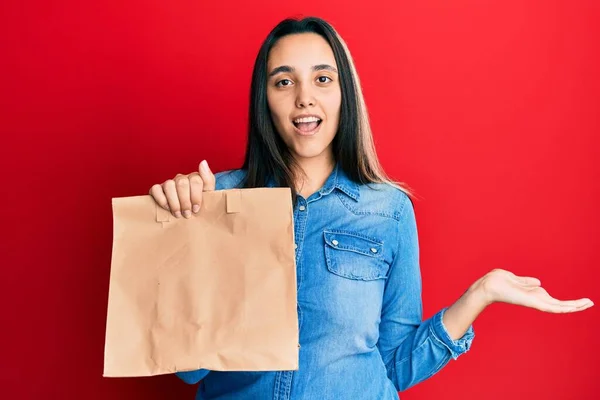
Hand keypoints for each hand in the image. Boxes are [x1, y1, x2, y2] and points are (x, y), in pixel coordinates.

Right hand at [149, 160, 215, 218]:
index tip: (196, 209)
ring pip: (169, 185)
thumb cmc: (198, 207)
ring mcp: (169, 183)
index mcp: (194, 178)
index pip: (196, 180)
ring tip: (178, 214)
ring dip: (174, 202)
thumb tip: (203, 162)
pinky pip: (155, 189)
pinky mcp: (157, 189)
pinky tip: (167, 208)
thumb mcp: (208, 196)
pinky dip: (161, 199)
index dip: (196, 196)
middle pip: (182, 183)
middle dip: (185, 201)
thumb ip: (208, 180)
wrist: (188, 217)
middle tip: (187, 214)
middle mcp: (181, 179)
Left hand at [475, 268, 593, 312]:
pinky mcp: (533, 302)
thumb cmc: (499, 281)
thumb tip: (538, 282)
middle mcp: (536, 299)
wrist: (489, 285)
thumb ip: (528, 282)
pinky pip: (551, 306)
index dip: (567, 301)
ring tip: (588, 304)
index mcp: (533, 293)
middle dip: (575, 304)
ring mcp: (535, 301)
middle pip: (560, 304)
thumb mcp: (517, 279)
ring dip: (574, 306)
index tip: (582, 300)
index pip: (554, 299)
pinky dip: (564, 307)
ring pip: (559, 306)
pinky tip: (575, 307)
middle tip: (590, 303)